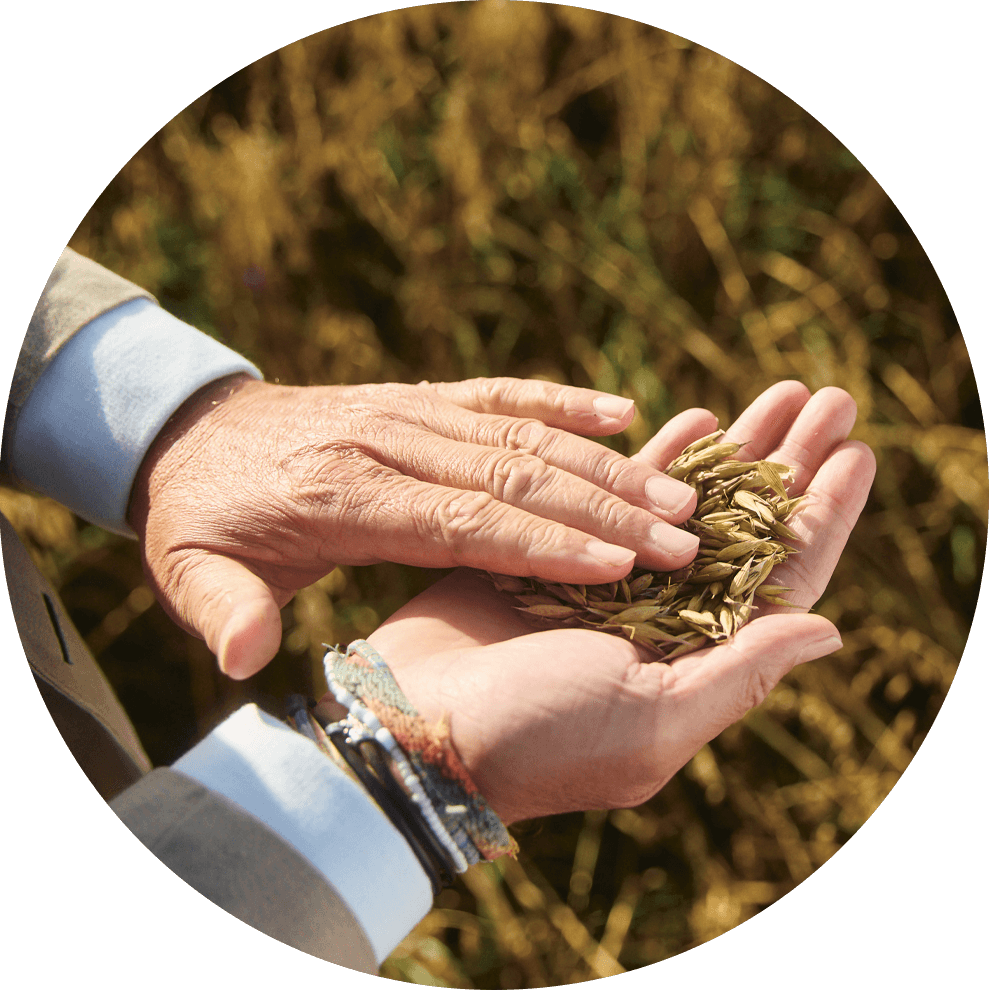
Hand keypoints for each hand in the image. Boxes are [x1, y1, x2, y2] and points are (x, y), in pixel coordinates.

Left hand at [127, 376, 700, 678]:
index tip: (620, 567)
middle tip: (684, 535)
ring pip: (522, 433)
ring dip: (604, 463)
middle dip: (604, 507)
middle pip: (513, 473)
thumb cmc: (203, 518)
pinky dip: (562, 401)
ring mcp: (409, 409)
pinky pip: (501, 393)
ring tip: (678, 491)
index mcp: (343, 494)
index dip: (543, 544)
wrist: (189, 433)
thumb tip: (244, 658)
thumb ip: (222, 611)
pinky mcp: (420, 396)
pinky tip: (621, 412)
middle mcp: (389, 441)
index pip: (462, 520)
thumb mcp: (189, 570)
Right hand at [345, 381, 875, 824]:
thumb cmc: (537, 737)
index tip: (858, 451)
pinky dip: (660, 457)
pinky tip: (695, 418)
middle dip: (790, 463)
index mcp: (696, 658)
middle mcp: (663, 617)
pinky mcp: (555, 549)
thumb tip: (830, 630)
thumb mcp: (651, 720)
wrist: (419, 727)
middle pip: (746, 529)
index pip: (781, 577)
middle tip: (830, 399)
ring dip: (737, 450)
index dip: (825, 513)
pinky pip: (621, 494)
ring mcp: (610, 581)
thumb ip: (738, 675)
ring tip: (776, 393)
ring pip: (690, 502)